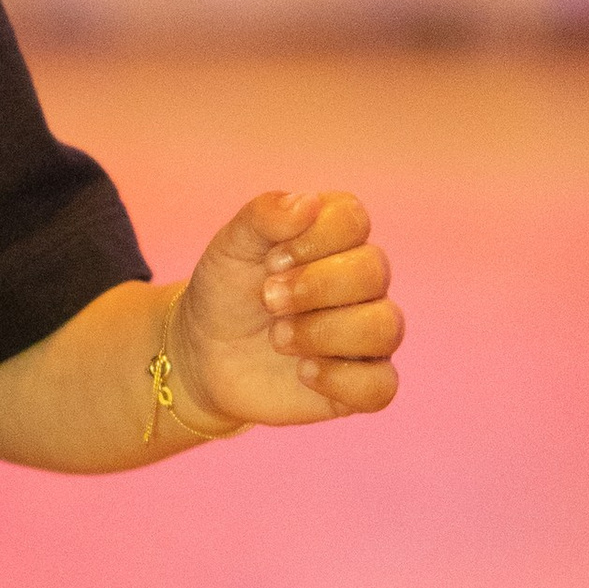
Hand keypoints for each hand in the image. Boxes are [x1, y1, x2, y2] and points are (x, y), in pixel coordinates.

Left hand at [176, 188, 402, 427]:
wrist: (204, 355)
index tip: (271, 260)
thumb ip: (264, 215)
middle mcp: (362, 283)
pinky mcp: (360, 382)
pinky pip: (382, 385)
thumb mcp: (231, 247)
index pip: (354, 219)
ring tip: (278, 339)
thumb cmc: (226, 293)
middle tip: (267, 299)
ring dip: (323, 332)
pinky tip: (303, 372)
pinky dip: (340, 379)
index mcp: (336, 239)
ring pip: (385, 327)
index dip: (313, 239)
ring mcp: (366, 334)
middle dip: (313, 287)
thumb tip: (308, 202)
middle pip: (374, 271)